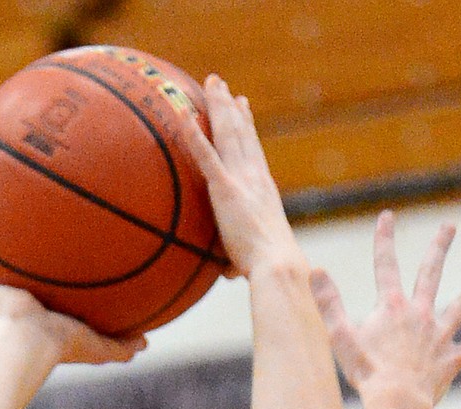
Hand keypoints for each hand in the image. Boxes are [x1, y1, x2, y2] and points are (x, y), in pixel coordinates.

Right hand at [0, 234, 146, 365]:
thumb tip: (146, 343)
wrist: (29, 344)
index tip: (58, 267)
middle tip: (29, 241)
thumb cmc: (63, 345)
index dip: (52, 286)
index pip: (49, 299)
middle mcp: (19, 309)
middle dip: (21, 266)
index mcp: (43, 319)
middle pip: (18, 282)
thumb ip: (120, 346)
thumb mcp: (98, 346)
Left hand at [182, 74, 289, 277]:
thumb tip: (231, 273)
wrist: (276, 264)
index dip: (246, 125)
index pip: (252, 149)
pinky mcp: (226, 190)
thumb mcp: (252, 255)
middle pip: (240, 132)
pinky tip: (184, 115)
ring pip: (227, 134)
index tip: (243, 105)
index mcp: (262, 188)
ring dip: (218, 106)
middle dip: (229, 106)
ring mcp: (241, 180)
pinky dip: (194, 136)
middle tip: (221, 84)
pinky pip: (206, 157)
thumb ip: (238, 257)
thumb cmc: (267, 268)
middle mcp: (254, 176)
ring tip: (211, 82)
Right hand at [310, 211, 460, 403]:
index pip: (386, 266)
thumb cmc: (366, 373)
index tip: (388, 216)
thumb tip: (315, 270)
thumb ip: (328, 303)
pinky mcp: (452, 359)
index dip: (384, 240)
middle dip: (439, 248)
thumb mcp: (340, 336)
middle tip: (450, 226)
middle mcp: (420, 314)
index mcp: (393, 308)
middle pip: (431, 274)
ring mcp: (439, 335)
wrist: (395, 402)